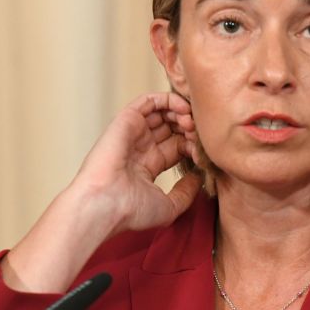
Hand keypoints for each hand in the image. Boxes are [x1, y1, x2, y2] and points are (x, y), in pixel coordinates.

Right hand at [72, 92, 201, 232]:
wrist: (106, 203)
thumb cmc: (132, 210)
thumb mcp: (169, 206)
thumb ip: (186, 192)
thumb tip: (198, 177)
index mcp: (148, 165)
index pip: (177, 146)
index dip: (193, 146)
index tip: (204, 154)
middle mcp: (141, 147)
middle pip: (172, 127)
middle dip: (189, 127)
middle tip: (199, 134)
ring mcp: (133, 133)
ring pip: (162, 111)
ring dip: (181, 112)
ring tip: (191, 122)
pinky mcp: (126, 120)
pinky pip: (148, 101)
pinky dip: (168, 99)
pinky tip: (182, 109)